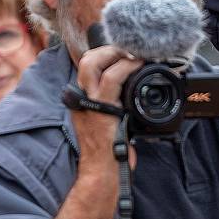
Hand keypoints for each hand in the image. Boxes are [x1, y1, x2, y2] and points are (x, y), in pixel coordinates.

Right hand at [73, 46, 141, 168]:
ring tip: (133, 54)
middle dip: (108, 49)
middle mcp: (81, 97)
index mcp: (82, 98)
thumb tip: (135, 88)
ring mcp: (88, 103)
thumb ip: (116, 102)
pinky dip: (125, 67)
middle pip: (85, 60)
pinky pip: (110, 80)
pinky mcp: (100, 109)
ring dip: (115, 53)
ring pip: (92, 63)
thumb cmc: (110, 148)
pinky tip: (137, 65)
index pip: (87, 66)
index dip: (104, 53)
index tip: (124, 51)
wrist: (103, 170)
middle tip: (129, 50)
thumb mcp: (111, 118)